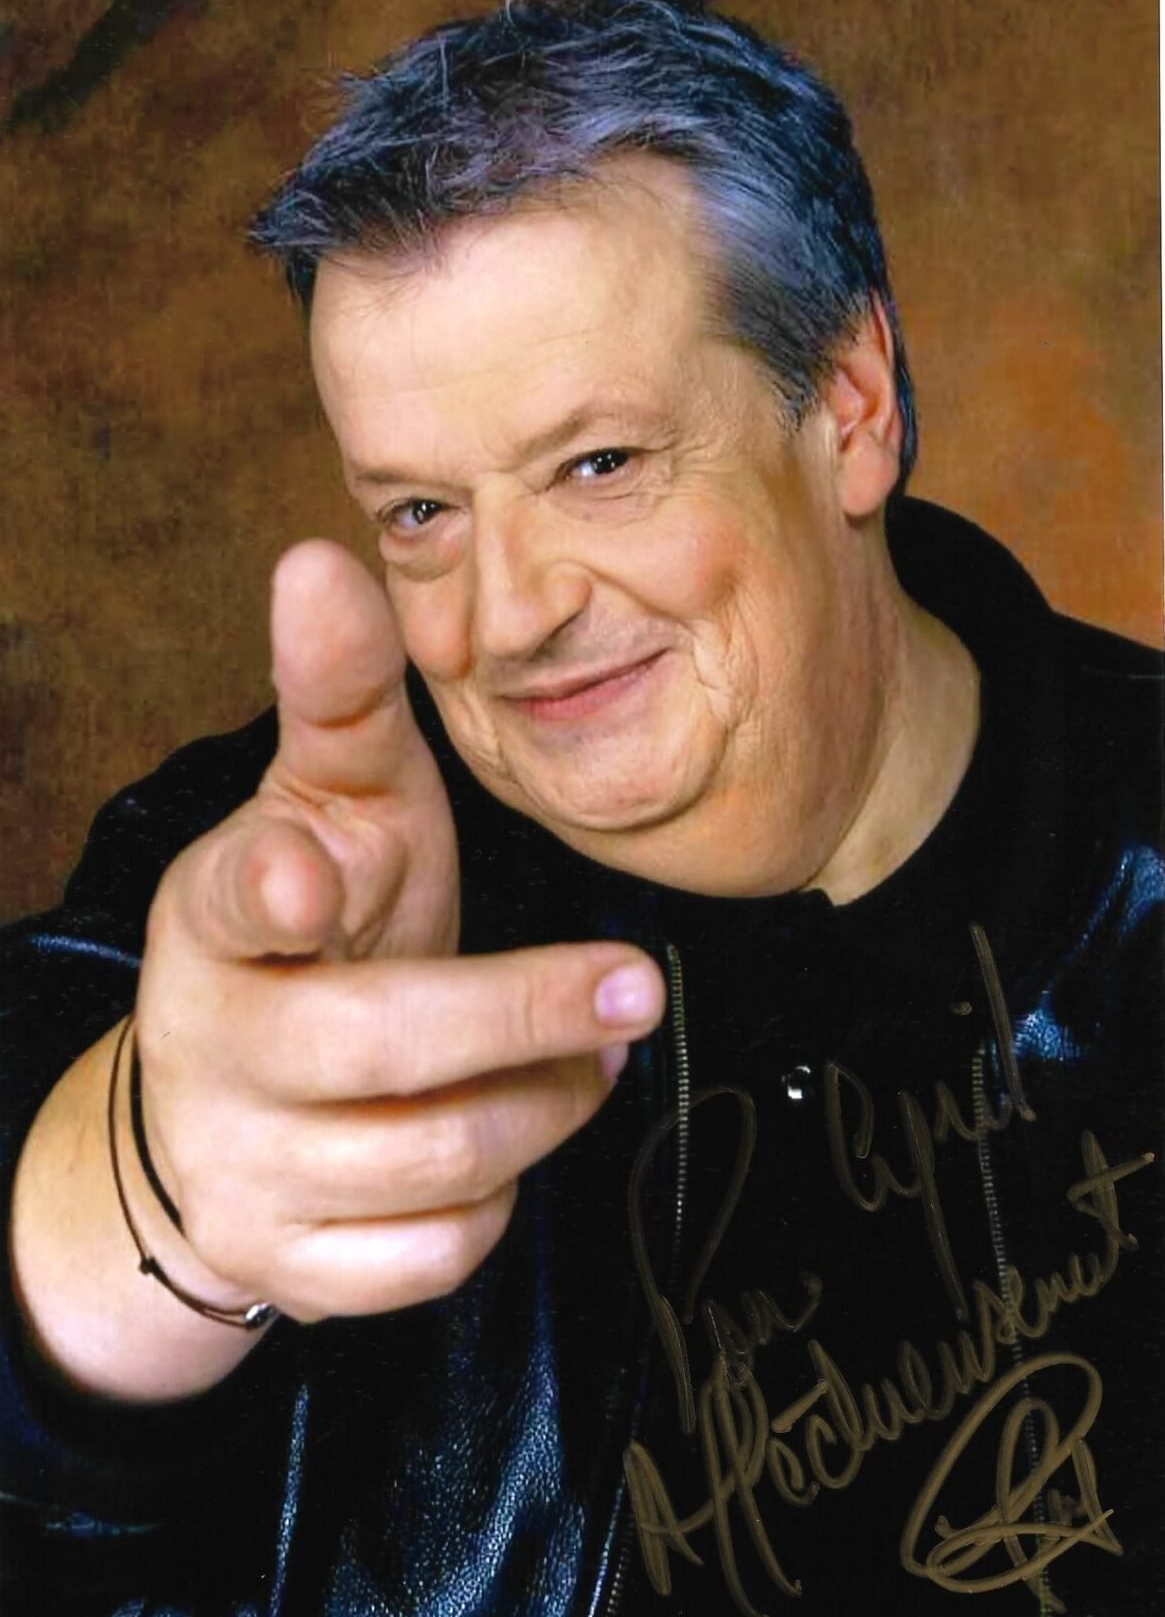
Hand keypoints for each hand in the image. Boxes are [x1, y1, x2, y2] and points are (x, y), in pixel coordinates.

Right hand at [134, 541, 664, 1323]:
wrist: (228, 1106)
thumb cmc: (310, 927)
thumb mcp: (327, 807)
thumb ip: (336, 698)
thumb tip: (321, 556)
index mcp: (213, 919)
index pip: (230, 896)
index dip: (270, 885)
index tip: (312, 869)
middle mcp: (213, 1049)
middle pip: (386, 1046)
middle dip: (531, 1010)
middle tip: (639, 985)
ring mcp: (245, 1171)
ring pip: (441, 1162)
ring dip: (549, 1102)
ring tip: (591, 1053)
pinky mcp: (291, 1269)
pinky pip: (438, 1258)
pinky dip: (503, 1199)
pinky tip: (509, 1143)